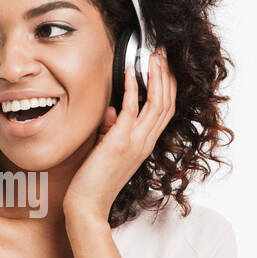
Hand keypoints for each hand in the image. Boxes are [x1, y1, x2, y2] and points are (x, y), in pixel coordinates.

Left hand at [63, 47, 176, 223]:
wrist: (88, 205)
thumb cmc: (94, 180)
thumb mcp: (107, 149)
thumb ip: (113, 128)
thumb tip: (112, 110)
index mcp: (145, 144)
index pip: (166, 110)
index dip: (169, 86)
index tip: (165, 66)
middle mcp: (145, 142)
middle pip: (167, 103)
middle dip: (167, 75)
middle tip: (162, 53)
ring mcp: (135, 142)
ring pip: (157, 104)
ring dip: (156, 77)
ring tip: (154, 57)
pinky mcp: (120, 142)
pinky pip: (132, 110)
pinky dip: (132, 88)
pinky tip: (129, 72)